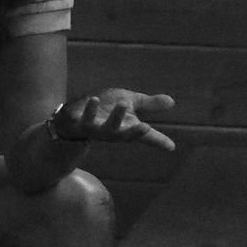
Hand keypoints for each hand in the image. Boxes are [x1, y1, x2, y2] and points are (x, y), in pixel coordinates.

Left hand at [53, 89, 175, 151]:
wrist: (75, 116)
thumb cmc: (105, 110)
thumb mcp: (129, 102)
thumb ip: (148, 104)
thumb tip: (172, 102)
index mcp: (124, 128)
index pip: (143, 136)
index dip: (158, 141)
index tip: (171, 147)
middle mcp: (109, 132)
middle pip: (120, 134)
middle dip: (129, 128)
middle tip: (135, 116)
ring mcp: (92, 129)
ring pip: (100, 128)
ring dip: (107, 116)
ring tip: (112, 101)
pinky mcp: (76, 123)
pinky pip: (79, 119)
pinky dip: (86, 110)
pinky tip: (93, 100)